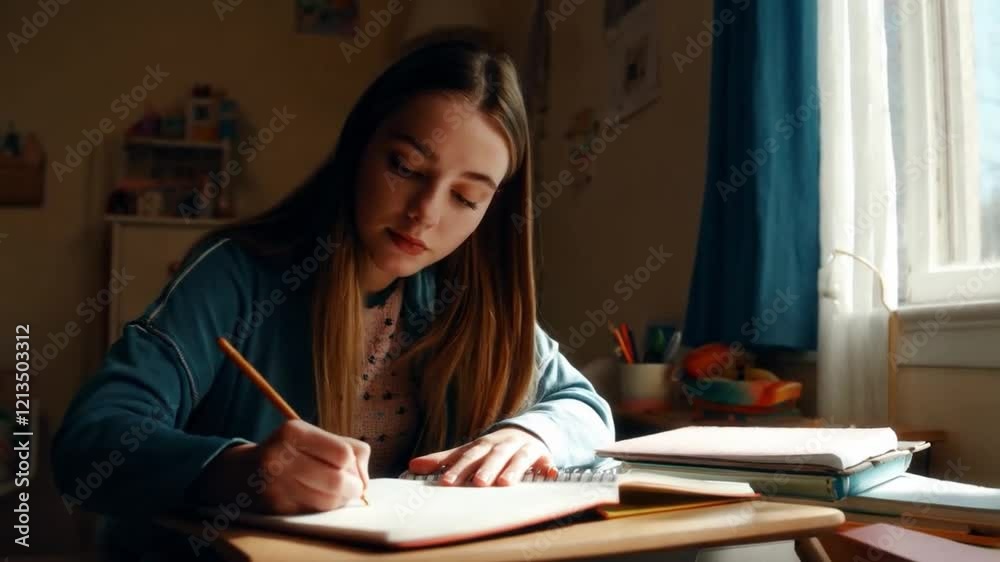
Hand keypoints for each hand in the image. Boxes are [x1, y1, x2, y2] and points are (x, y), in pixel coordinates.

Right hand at [192, 420, 369, 514]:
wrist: (242, 473)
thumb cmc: (289, 452)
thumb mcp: (312, 436)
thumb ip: (348, 447)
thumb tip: (365, 477)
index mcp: (293, 432)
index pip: (343, 454)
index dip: (355, 466)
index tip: (353, 469)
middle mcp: (279, 458)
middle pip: (337, 481)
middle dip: (353, 487)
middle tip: (353, 487)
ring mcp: (275, 485)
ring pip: (328, 501)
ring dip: (340, 500)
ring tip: (336, 492)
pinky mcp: (274, 508)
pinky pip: (313, 513)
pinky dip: (323, 509)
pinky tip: (317, 499)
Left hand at [407, 427, 555, 486]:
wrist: (525, 433)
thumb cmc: (492, 448)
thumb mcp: (469, 452)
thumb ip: (443, 460)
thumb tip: (412, 466)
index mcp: (482, 445)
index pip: (468, 457)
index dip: (457, 469)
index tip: (445, 483)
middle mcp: (501, 445)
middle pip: (492, 456)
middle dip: (485, 469)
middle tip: (476, 484)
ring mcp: (522, 448)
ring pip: (518, 458)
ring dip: (512, 469)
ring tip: (505, 484)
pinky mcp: (541, 454)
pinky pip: (546, 461)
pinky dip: (548, 466)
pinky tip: (550, 473)